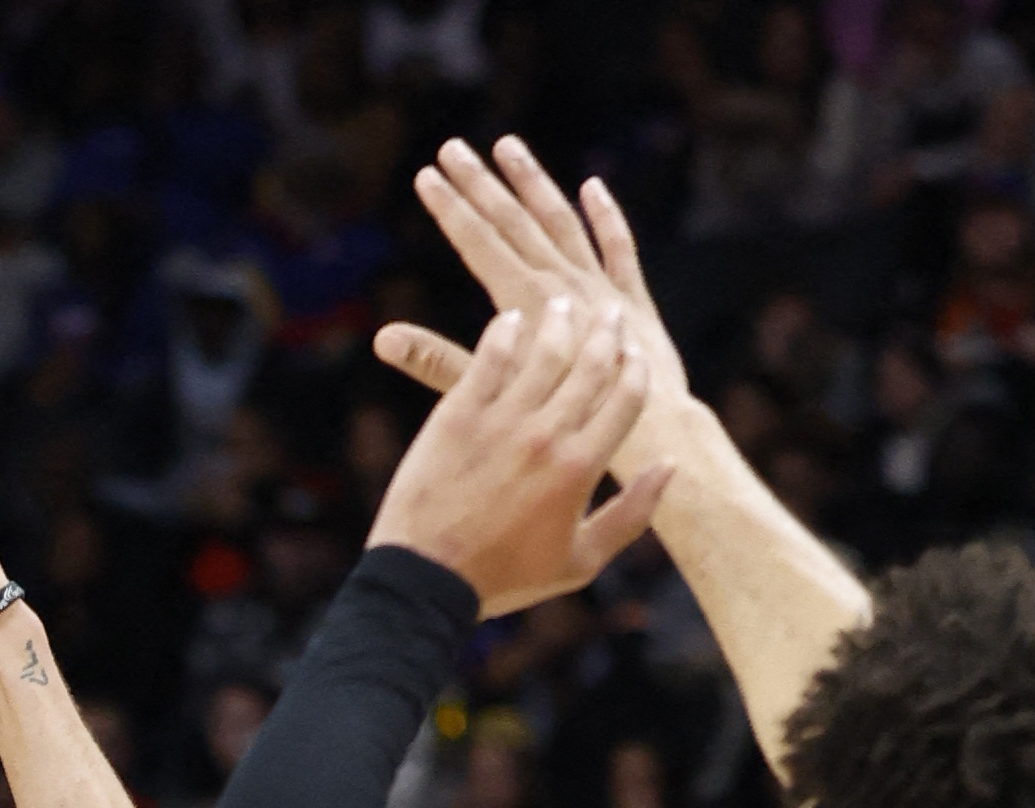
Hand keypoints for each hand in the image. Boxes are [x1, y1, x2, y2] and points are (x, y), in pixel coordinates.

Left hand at [367, 300, 671, 619]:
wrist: (428, 579)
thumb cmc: (506, 577)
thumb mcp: (581, 562)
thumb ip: (632, 514)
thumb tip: (669, 468)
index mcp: (582, 470)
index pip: (626, 401)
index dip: (637, 371)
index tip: (638, 355)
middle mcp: (547, 437)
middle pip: (590, 367)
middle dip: (606, 333)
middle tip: (608, 311)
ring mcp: (501, 421)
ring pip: (543, 352)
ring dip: (558, 321)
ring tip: (562, 301)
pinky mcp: (458, 413)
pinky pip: (489, 358)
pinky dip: (504, 332)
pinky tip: (511, 318)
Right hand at [376, 137, 693, 483]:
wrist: (650, 434)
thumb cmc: (565, 425)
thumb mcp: (493, 400)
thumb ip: (438, 364)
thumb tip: (384, 339)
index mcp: (526, 304)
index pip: (480, 243)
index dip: (450, 209)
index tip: (426, 176)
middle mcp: (563, 286)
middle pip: (515, 222)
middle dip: (479, 184)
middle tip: (452, 148)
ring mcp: (600, 290)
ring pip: (562, 222)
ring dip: (533, 183)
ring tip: (508, 146)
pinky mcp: (633, 304)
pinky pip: (618, 249)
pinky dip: (606, 218)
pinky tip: (591, 187)